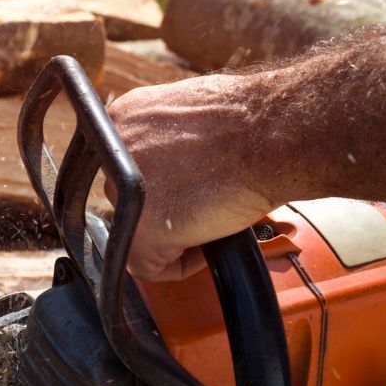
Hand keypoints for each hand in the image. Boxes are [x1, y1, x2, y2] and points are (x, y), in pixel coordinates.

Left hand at [107, 74, 293, 281]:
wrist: (274, 133)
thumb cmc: (253, 123)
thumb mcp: (191, 119)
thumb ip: (165, 142)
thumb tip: (165, 169)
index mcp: (123, 118)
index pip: (122, 170)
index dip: (153, 187)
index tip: (177, 192)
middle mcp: (112, 150)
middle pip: (127, 202)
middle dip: (164, 210)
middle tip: (200, 205)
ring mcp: (119, 191)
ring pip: (136, 234)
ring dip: (173, 235)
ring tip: (210, 218)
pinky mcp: (139, 230)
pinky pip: (149, 268)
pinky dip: (181, 264)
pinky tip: (208, 242)